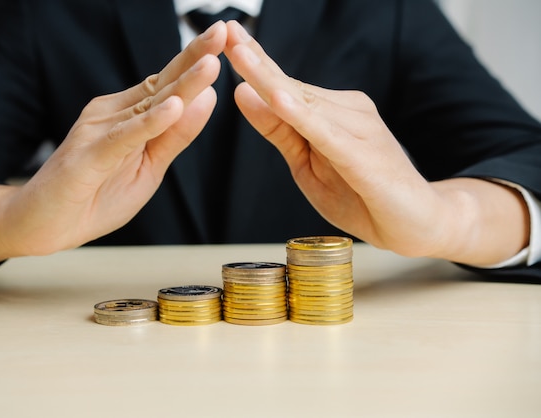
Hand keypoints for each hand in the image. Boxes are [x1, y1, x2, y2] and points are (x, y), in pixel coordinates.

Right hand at [0, 22, 228, 265]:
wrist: (40, 226)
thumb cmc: (94, 198)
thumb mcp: (149, 169)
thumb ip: (175, 136)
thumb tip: (208, 97)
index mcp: (130, 116)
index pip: (168, 85)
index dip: (195, 62)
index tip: (225, 38)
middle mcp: (113, 114)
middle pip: (160, 84)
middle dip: (193, 57)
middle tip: (222, 31)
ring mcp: (98, 132)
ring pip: (147, 106)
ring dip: (181, 85)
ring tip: (211, 63)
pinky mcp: (88, 157)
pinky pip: (124, 137)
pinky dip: (149, 123)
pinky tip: (173, 108)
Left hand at [224, 21, 528, 264]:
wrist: (418, 224)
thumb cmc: (362, 195)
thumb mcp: (306, 164)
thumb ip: (278, 130)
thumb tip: (241, 93)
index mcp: (329, 113)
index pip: (284, 85)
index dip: (255, 61)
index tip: (225, 37)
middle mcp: (346, 111)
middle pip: (291, 85)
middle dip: (255, 59)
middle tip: (225, 30)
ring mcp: (359, 130)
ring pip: (305, 102)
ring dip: (268, 78)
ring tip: (239, 53)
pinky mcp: (365, 157)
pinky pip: (327, 133)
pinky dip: (301, 116)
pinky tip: (278, 99)